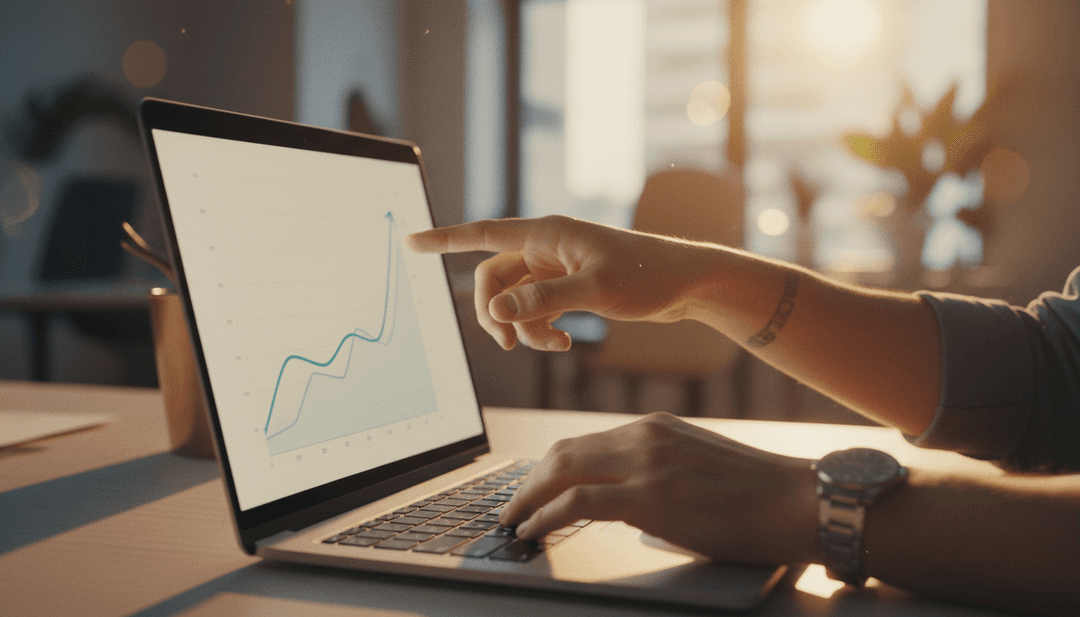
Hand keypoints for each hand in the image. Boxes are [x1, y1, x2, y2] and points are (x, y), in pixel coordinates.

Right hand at [405, 216, 711, 350]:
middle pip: (493, 279)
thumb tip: (498, 311)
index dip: (445, 239)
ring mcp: (555, 268)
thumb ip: (544, 301)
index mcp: (547, 234)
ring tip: (553, 346)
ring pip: (514, 301)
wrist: (686, 284)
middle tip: (512, 345)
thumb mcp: (596, 290)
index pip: (483, 233)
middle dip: (497, 314)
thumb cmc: (649, 277)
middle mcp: (545, 247)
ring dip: (523, 328)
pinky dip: (540, 330)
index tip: (411, 241)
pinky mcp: (567, 287)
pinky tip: (564, 344)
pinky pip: (534, 311)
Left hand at [498, 412, 818, 566]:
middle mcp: (643, 436)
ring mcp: (645, 463)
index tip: (531, 489)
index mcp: (654, 428)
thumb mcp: (698, 466)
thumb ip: (658, 472)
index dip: (548, 468)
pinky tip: (532, 531)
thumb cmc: (758, 496)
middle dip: (528, 481)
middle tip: (511, 507)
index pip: (583, 442)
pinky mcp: (650, 496)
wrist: (800, 501)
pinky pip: (577, 501)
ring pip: (562, 470)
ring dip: (527, 498)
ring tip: (512, 521)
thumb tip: (626, 502)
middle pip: (563, 452)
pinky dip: (544, 515)